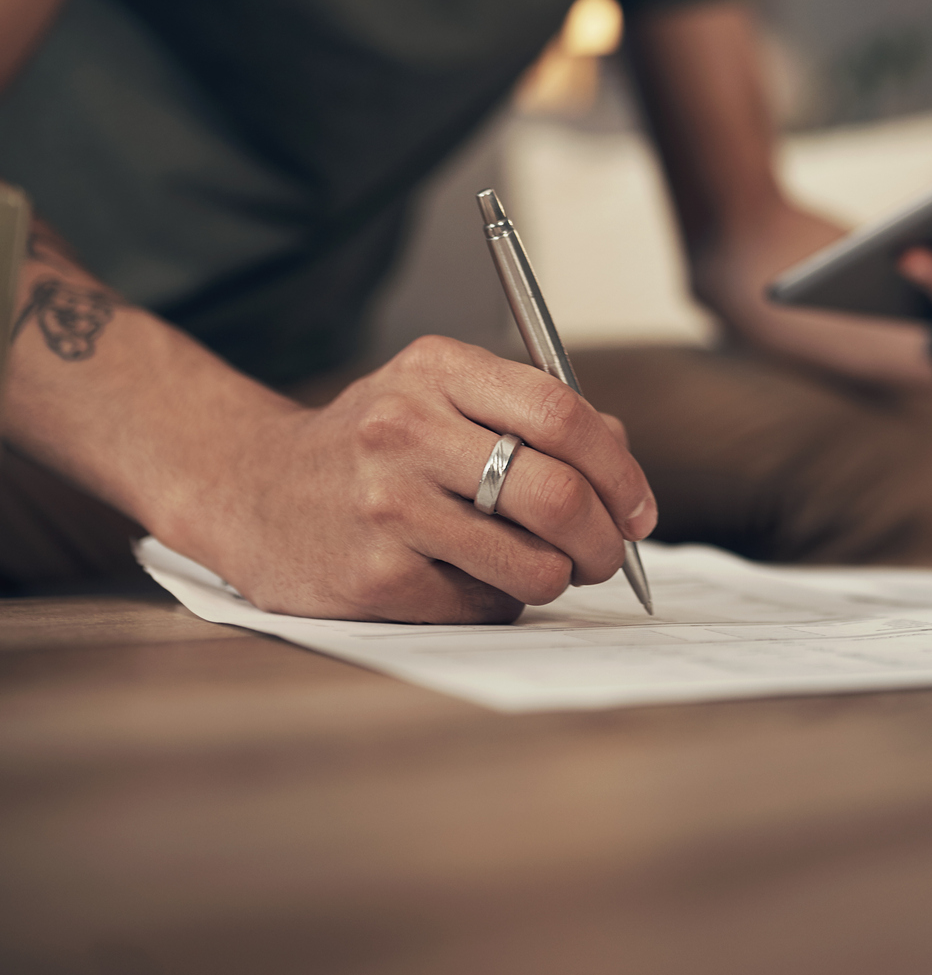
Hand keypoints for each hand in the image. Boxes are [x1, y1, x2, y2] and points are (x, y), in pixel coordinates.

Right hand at [200, 336, 657, 623]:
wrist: (249, 488)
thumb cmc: (368, 444)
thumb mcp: (439, 394)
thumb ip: (530, 412)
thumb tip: (621, 456)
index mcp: (436, 369)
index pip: (561, 413)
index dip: (620, 470)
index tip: (640, 508)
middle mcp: (407, 430)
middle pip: (557, 493)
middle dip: (605, 538)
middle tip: (609, 555)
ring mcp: (387, 507)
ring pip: (530, 563)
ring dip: (558, 578)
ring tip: (543, 569)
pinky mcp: (374, 577)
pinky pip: (482, 605)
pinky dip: (500, 602)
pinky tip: (474, 580)